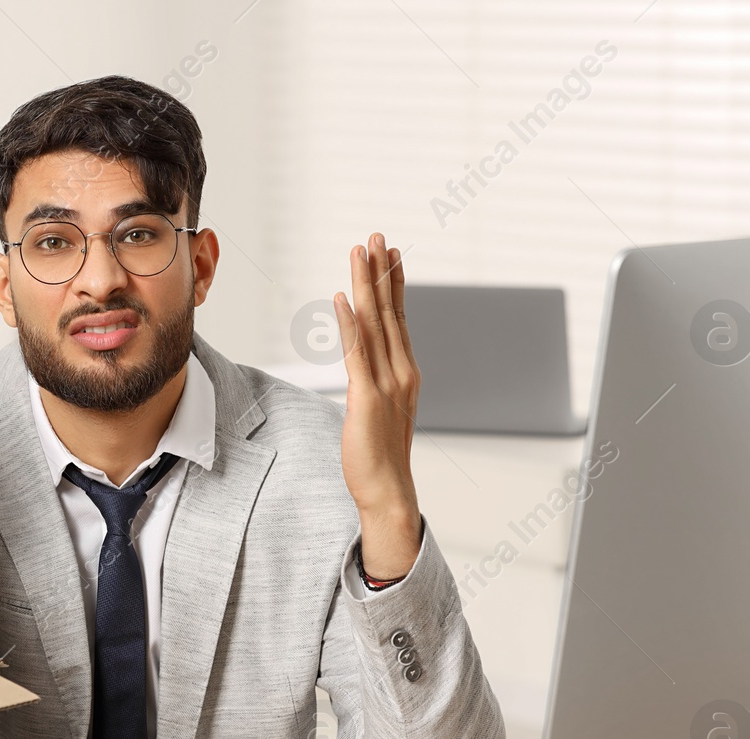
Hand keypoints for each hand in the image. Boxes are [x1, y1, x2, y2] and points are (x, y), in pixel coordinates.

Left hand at [334, 233, 422, 580]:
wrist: (388, 491)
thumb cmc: (380, 456)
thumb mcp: (381, 411)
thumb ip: (376, 383)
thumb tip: (365, 367)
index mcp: (406, 373)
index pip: (399, 319)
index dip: (394, 284)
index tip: (389, 254)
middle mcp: (401, 372)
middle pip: (389, 311)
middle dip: (381, 271)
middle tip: (376, 236)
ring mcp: (386, 383)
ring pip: (375, 323)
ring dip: (366, 284)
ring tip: (361, 251)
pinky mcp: (366, 397)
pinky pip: (357, 352)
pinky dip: (350, 323)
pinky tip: (343, 297)